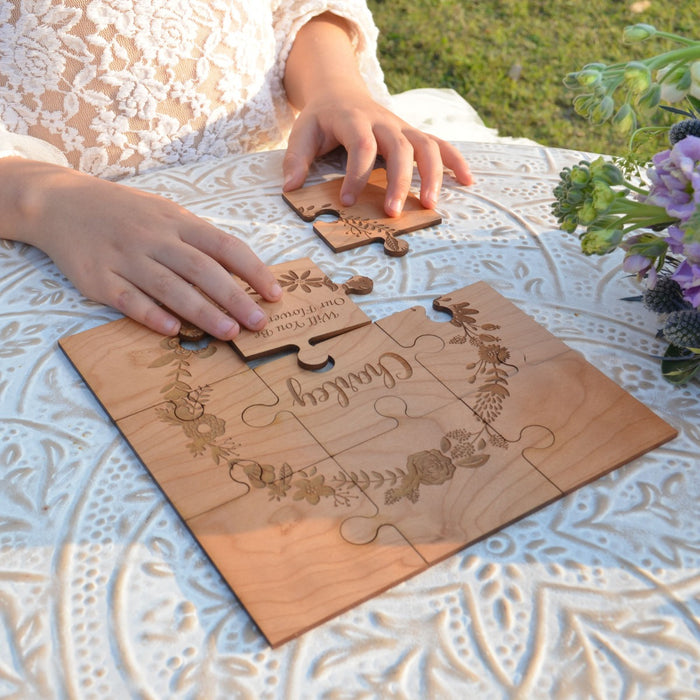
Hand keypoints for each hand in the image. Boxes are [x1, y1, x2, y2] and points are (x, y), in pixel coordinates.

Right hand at [0, 158, 281, 338]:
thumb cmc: (126, 212)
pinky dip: (151, 314)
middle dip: (235, 297)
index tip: (275, 294)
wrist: (61, 201)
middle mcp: (155, 238)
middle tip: (259, 323)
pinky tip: (173, 330)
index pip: (225, 246)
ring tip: (229, 332)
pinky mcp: (98, 278)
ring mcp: (125, 257)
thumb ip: (200, 239)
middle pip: (202, 270)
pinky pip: (128, 299)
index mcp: (177, 221)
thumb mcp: (166, 213)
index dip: (253, 271)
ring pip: (170, 287)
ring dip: (202, 311)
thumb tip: (242, 268)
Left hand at [281, 12, 472, 216]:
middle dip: (399, 181)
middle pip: (400, 147)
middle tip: (392, 213)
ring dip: (433, 175)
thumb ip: (295, 159)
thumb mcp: (302, 133)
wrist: (340, 92)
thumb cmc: (321, 120)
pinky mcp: (413, 134)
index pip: (361, 146)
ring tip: (431, 206)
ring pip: (426, 145)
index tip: (349, 202)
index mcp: (354, 120)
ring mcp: (402, 127)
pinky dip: (456, 161)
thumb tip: (290, 189)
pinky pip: (440, 144)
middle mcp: (383, 121)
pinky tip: (468, 182)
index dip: (357, 174)